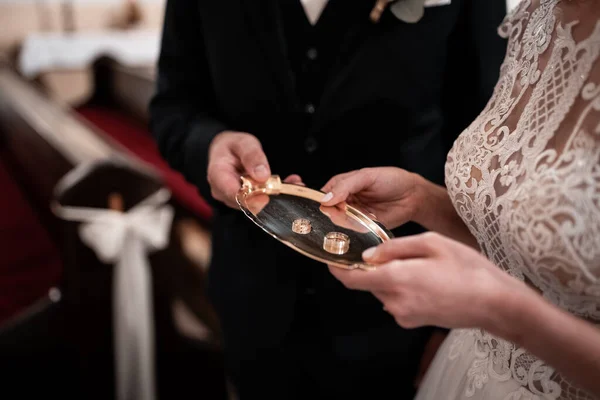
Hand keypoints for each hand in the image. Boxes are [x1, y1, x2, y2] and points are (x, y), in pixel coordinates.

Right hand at [207, 131, 301, 207]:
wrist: (226, 151)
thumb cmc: (231, 146)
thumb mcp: (242, 143)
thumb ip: (251, 156)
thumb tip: (262, 175)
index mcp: (218, 176)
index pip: (234, 194)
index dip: (254, 198)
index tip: (271, 195)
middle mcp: (224, 192)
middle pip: (247, 202)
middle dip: (271, 196)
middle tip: (293, 186)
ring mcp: (235, 199)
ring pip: (257, 203)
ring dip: (277, 195)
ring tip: (295, 183)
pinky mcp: (246, 200)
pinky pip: (261, 201)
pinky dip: (277, 193)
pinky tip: (292, 184)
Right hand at [320, 167, 420, 228]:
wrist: (413, 195)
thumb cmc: (391, 180)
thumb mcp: (366, 176)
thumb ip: (345, 186)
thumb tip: (325, 199)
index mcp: (342, 185)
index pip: (323, 193)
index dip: (321, 199)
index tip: (326, 203)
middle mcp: (344, 200)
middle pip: (328, 210)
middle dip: (333, 211)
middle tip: (345, 208)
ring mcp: (353, 214)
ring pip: (339, 221)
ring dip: (346, 219)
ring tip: (359, 213)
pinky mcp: (362, 226)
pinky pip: (352, 229)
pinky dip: (356, 226)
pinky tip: (366, 219)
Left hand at [328, 232, 528, 329]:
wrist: (494, 303)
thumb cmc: (468, 269)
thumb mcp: (432, 243)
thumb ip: (394, 248)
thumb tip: (368, 256)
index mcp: (396, 278)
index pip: (351, 278)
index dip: (337, 268)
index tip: (331, 258)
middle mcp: (395, 300)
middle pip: (367, 282)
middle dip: (373, 267)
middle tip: (392, 252)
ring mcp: (403, 314)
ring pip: (382, 290)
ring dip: (389, 276)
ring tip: (419, 265)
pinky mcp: (411, 321)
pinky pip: (395, 300)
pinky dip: (401, 288)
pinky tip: (426, 280)